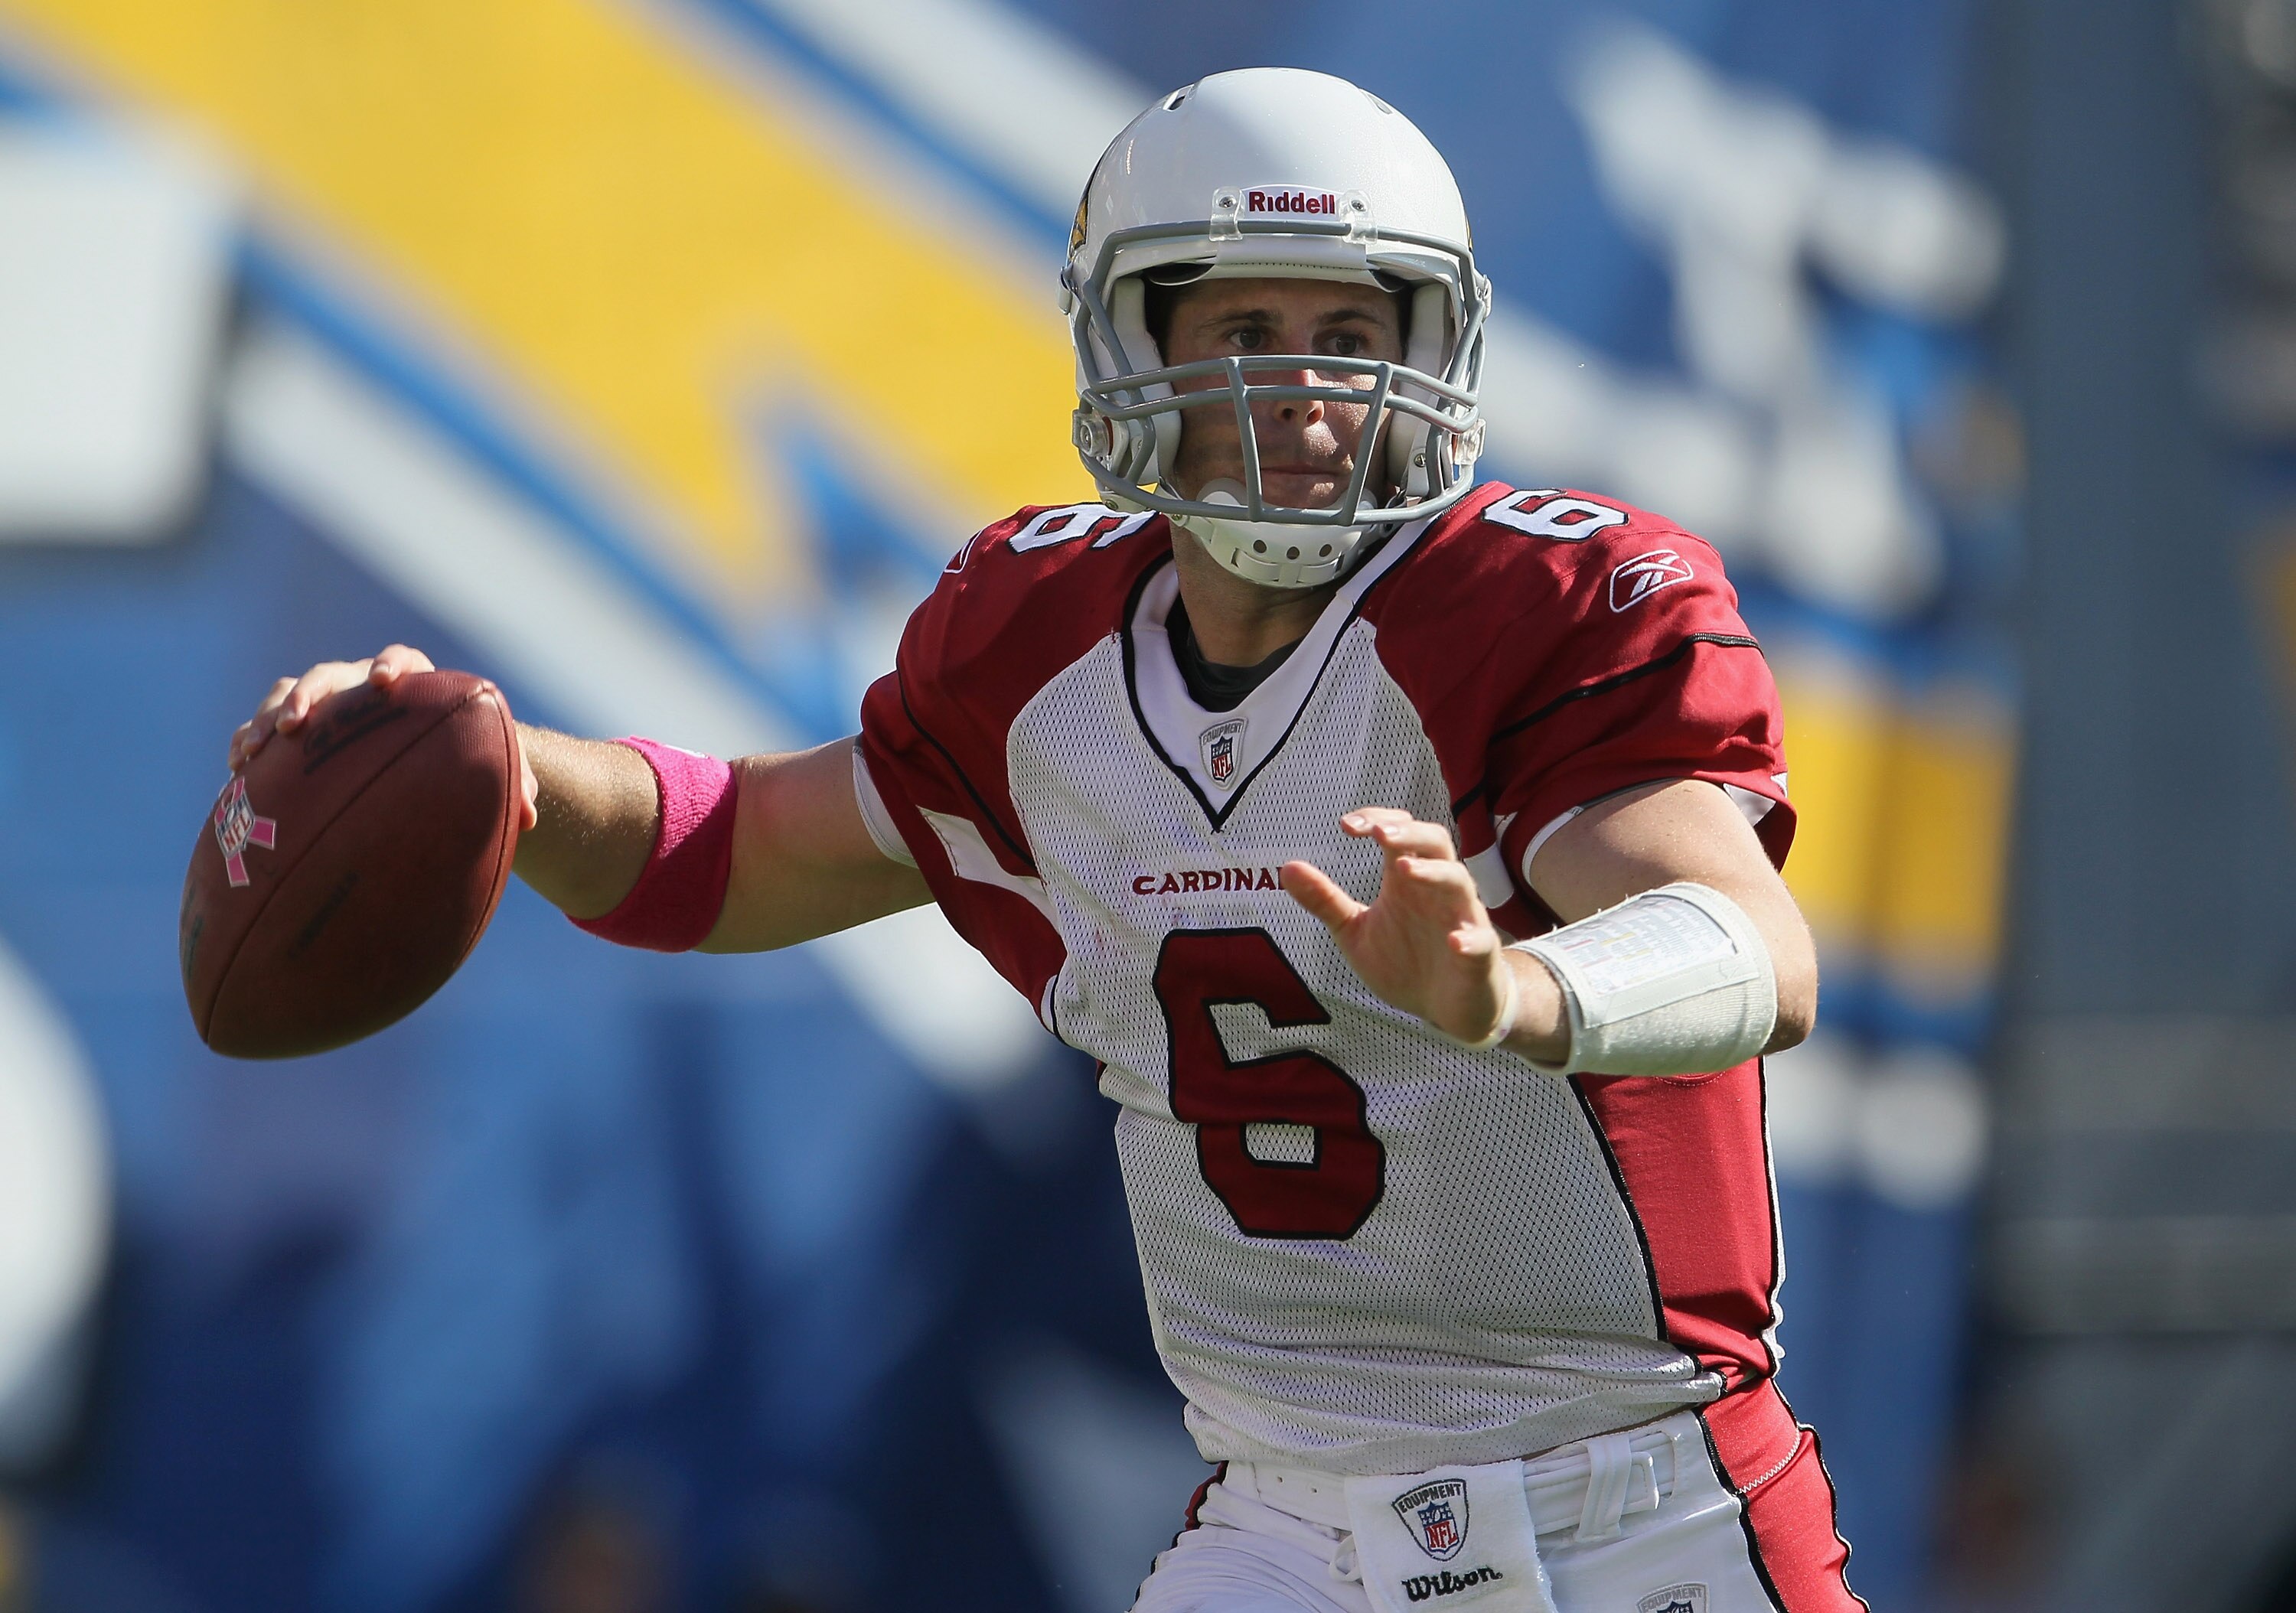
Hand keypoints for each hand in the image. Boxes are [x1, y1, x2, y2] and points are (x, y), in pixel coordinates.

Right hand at [226, 643, 537, 829]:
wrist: (422, 762)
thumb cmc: (458, 763)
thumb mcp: (485, 770)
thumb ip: (511, 785)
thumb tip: (531, 819)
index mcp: (412, 687)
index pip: (402, 661)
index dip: (390, 665)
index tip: (383, 682)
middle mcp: (360, 688)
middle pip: (330, 675)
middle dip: (311, 693)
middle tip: (297, 722)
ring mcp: (324, 706)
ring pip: (287, 695)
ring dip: (268, 717)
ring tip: (255, 749)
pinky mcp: (295, 733)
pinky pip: (262, 728)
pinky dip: (249, 741)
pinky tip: (238, 769)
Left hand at [1282, 807, 1556, 1054]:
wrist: (1447, 1009)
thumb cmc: (1405, 962)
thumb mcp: (1355, 931)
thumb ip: (1325, 901)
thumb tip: (1287, 867)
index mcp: (1407, 880)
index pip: (1400, 832)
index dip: (1377, 819)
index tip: (1346, 825)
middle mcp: (1437, 891)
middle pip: (1435, 842)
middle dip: (1409, 832)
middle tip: (1379, 831)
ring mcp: (1462, 919)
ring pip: (1458, 881)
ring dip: (1433, 872)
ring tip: (1404, 869)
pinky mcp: (1479, 956)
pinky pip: (1481, 941)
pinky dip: (1470, 938)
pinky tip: (1454, 941)